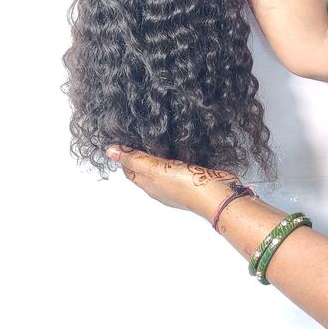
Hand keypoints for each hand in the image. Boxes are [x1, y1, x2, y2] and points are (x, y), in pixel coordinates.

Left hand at [106, 145, 240, 218]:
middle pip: (145, 169)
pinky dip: (176, 156)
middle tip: (139, 134)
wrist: (217, 194)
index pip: (130, 170)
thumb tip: (110, 150)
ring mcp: (177, 183)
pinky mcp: (193, 177)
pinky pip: (179, 166)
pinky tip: (180, 147)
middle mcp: (161, 186)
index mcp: (149, 185)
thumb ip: (135, 158)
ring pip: (162, 167)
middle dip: (140, 154)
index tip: (125, 138)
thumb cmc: (186, 185)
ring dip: (159, 155)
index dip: (125, 155)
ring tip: (158, 137)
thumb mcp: (155, 169)